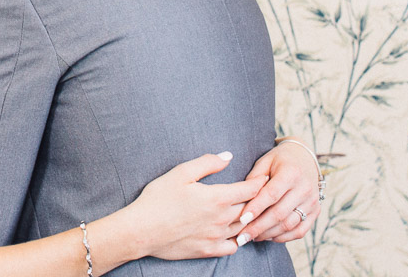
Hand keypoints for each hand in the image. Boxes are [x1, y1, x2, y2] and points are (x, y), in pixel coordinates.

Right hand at [121, 151, 268, 259]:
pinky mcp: (209, 250)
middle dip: (257, 199)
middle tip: (262, 192)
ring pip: (243, 227)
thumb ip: (207, 163)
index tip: (266, 176)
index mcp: (217, 198)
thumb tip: (228, 156)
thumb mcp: (180, 173)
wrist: (142, 230)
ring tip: (251, 210)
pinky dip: (238, 238)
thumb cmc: (158, 198)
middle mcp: (222, 219)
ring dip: (249, 218)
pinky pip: (233, 246)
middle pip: (250, 208)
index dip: (259, 182)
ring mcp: (217, 237)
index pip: (249, 189)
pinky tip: (233, 232)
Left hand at [235, 140, 320, 243]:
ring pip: (289, 225)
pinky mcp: (316, 211)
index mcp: (291, 173)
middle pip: (280, 213)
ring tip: (252, 237)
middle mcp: (305, 188)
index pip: (271, 195)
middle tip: (242, 236)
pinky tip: (268, 236)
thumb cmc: (280, 160)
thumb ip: (254, 179)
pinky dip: (283, 237)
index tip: (241, 220)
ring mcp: (312, 201)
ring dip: (269, 234)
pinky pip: (299, 231)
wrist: (305, 158)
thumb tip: (242, 199)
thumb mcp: (265, 161)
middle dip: (259, 227)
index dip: (256, 208)